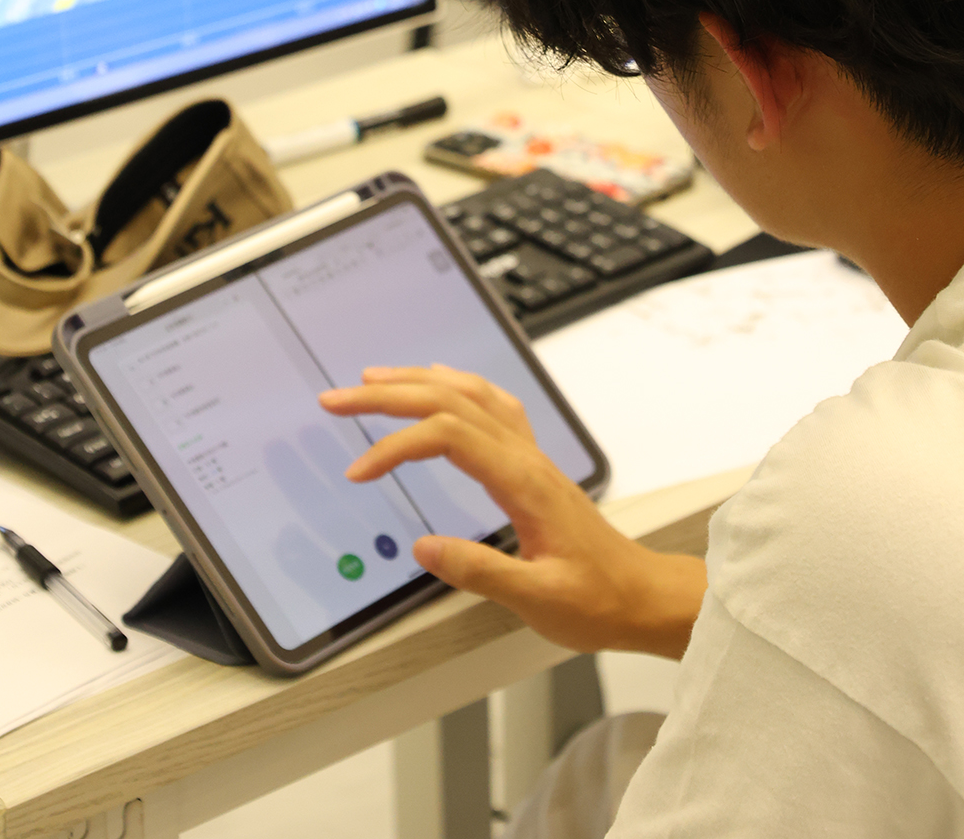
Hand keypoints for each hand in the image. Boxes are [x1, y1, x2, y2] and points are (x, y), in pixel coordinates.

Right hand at [319, 364, 705, 657]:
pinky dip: (455, 387)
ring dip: (419, 381)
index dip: (396, 445)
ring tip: (374, 380)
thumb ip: (480, 571)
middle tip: (337, 400)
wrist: (642, 595)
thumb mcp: (538, 599)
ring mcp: (530, 455)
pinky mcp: (532, 464)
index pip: (448, 435)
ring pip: (470, 394)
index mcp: (523, 480)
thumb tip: (423, 548)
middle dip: (389, 394)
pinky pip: (491, 405)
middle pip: (450, 401)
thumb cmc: (597, 600)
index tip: (359, 471)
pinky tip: (440, 385)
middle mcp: (525, 456)